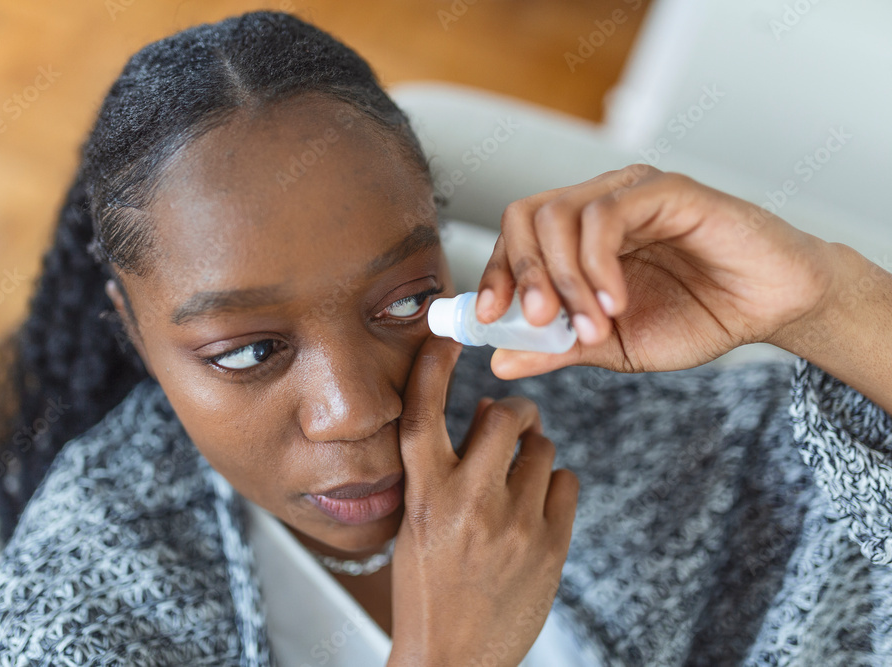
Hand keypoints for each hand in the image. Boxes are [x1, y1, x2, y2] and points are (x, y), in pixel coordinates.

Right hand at [387, 335, 577, 666]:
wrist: (454, 660)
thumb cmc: (429, 592)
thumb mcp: (417, 526)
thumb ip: (441, 471)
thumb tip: (480, 414)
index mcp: (423, 496)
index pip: (423, 414)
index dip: (432, 368)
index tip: (445, 338)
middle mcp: (467, 502)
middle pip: (503, 416)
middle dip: (512, 409)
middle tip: (512, 418)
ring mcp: (513, 523)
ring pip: (542, 447)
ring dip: (533, 451)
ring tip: (521, 476)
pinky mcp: (550, 545)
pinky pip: (566, 481)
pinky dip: (555, 485)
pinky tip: (538, 505)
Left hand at [475, 164, 836, 378]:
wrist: (773, 306)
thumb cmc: (698, 316)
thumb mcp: (613, 346)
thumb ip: (557, 348)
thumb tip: (498, 361)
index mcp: (579, 237)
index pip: (515, 238)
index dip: (495, 275)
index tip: (487, 320)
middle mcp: (598, 205)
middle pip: (526, 217)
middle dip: (520, 274)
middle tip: (534, 322)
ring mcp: (630, 192)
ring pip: (561, 214)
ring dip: (563, 279)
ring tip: (591, 326)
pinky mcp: (666, 189)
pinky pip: (607, 216)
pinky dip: (598, 265)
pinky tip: (615, 303)